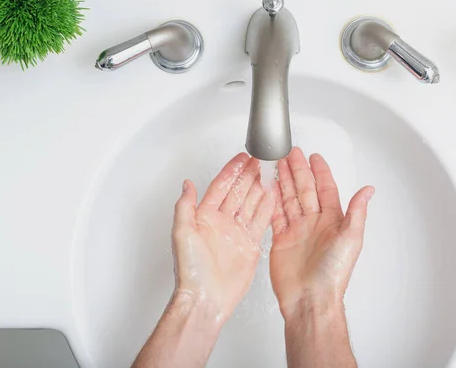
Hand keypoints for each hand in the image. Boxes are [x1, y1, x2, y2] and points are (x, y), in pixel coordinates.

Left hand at [171, 153, 274, 320]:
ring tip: (269, 172)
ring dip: (259, 187)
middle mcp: (221, 223)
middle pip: (238, 192)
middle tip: (260, 160)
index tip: (242, 158)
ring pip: (250, 203)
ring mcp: (236, 233)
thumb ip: (185, 207)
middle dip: (249, 175)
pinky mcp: (249, 245)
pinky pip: (260, 221)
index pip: (221, 187)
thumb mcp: (182, 233)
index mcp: (204, 217)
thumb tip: (187, 184)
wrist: (206, 298)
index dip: (232, 171)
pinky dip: (267, 207)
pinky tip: (273, 195)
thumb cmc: (191, 271)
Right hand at [270, 147, 373, 318]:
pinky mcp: (281, 240)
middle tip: (291, 153)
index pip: (325, 189)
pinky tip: (268, 188)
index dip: (319, 172)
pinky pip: (275, 214)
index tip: (314, 157)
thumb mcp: (351, 239)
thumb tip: (369, 190)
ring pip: (289, 198)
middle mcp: (314, 223)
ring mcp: (296, 231)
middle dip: (298, 170)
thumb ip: (357, 212)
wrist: (310, 297)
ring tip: (278, 163)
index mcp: (332, 221)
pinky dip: (272, 200)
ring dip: (284, 181)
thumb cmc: (333, 274)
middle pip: (304, 189)